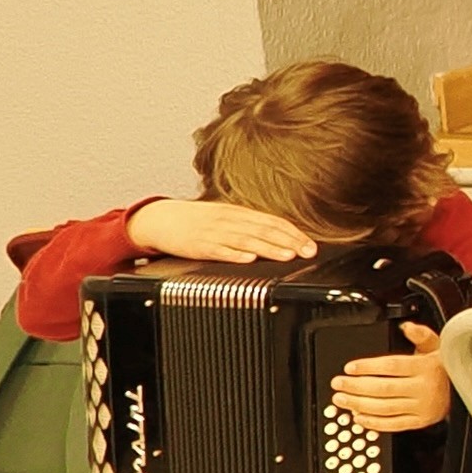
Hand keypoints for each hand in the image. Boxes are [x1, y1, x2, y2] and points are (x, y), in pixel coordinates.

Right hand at [128, 197, 316, 264]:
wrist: (160, 218)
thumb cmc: (196, 220)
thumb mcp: (226, 217)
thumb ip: (250, 226)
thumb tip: (280, 236)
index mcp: (238, 213)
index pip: (273, 221)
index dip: (294, 233)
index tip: (311, 245)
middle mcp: (229, 220)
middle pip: (264, 230)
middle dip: (289, 242)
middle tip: (308, 252)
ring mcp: (213, 232)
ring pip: (246, 240)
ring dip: (269, 248)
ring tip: (287, 256)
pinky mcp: (198, 245)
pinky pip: (218, 250)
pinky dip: (234, 254)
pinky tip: (248, 259)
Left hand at [331, 322, 454, 433]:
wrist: (467, 389)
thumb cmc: (448, 367)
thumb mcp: (438, 346)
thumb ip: (421, 334)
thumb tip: (406, 326)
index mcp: (426, 367)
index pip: (392, 366)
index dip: (368, 367)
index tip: (349, 368)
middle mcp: (424, 388)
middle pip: (383, 388)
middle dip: (356, 387)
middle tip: (338, 384)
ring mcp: (422, 407)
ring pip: (385, 407)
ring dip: (359, 404)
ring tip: (341, 400)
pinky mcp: (420, 421)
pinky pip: (393, 424)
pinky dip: (373, 423)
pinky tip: (358, 418)